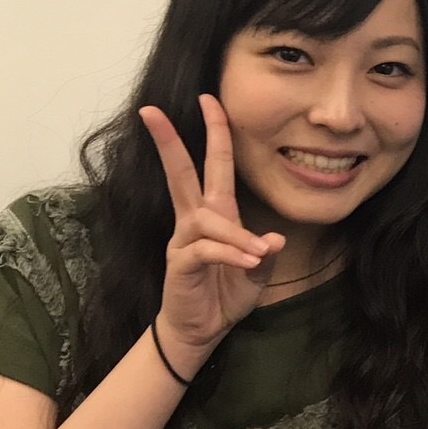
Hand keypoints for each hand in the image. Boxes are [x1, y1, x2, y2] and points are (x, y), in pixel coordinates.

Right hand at [139, 94, 285, 362]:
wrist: (202, 329)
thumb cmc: (227, 293)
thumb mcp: (257, 271)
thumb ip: (265, 252)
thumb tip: (276, 238)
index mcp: (216, 214)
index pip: (213, 165)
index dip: (213, 132)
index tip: (208, 98)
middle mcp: (195, 220)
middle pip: (181, 173)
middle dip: (169, 141)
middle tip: (151, 111)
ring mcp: (184, 240)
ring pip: (208, 220)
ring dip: (237, 236)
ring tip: (256, 255)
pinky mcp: (180, 263)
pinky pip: (207, 249)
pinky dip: (231, 254)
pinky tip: (248, 263)